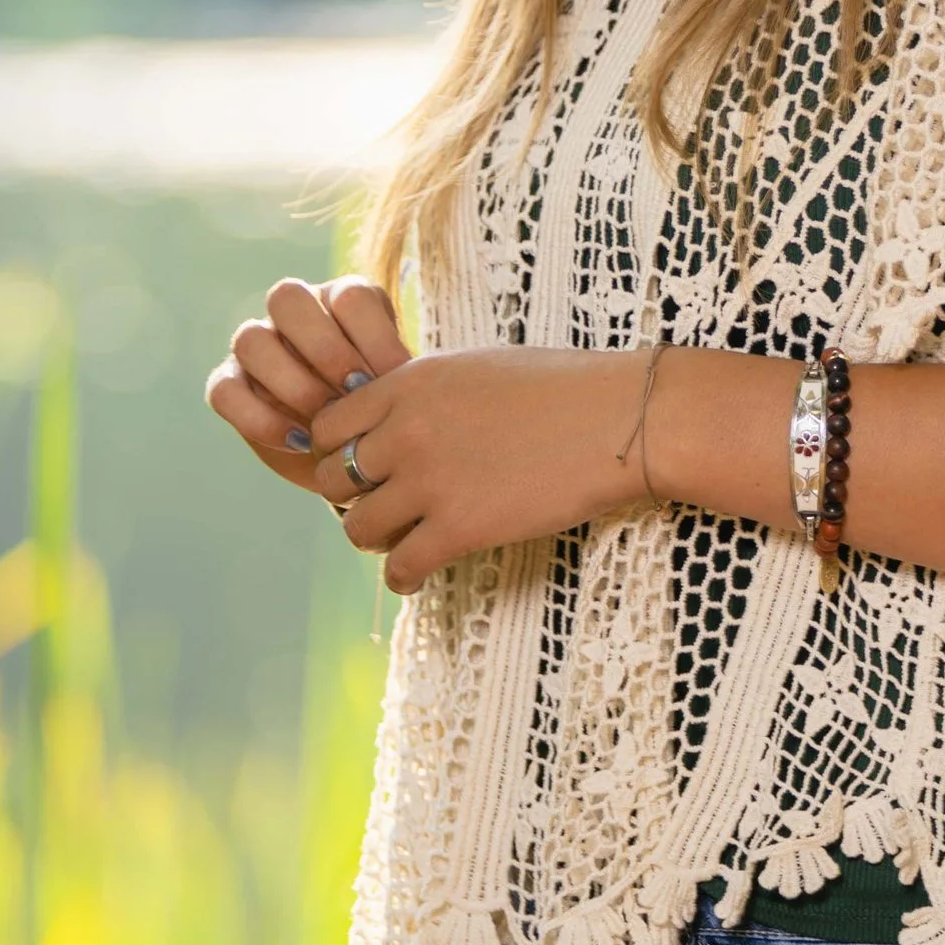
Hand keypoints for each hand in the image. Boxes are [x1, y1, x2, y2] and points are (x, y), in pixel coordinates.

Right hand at [207, 272, 411, 494]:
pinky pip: (224, 391)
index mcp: (340, 300)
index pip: (349, 295)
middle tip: (354, 390)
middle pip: (286, 298)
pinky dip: (260, 419)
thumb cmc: (383, 413)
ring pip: (249, 339)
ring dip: (291, 382)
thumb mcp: (398, 391)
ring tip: (325, 423)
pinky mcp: (229, 384)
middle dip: (325, 347)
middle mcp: (293, 314)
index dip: (374, 335)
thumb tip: (395, 381)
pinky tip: (298, 442)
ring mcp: (256, 345)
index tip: (396, 378)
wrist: (352, 455)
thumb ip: (393, 378)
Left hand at [295, 344, 655, 593]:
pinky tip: (417, 573)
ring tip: (401, 540)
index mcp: (408, 384)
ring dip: (375, 539)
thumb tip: (393, 418)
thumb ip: (424, 392)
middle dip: (350, 496)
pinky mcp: (460, 528)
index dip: (337, 450)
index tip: (361, 465)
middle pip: (332, 480)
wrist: (618, 419)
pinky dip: (402, 577)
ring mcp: (430, 482)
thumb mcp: (475, 367)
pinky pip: (400, 568)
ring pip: (357, 529)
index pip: (327, 426)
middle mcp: (406, 431)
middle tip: (382, 504)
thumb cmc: (561, 387)